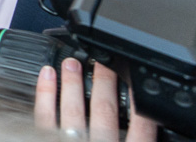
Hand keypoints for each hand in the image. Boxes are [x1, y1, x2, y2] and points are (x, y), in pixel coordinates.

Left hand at [35, 59, 155, 141]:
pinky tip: (46, 75)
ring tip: (72, 63)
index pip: (142, 130)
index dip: (142, 105)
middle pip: (105, 111)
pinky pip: (44, 116)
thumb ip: (137, 139)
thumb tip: (151, 128)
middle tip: (104, 62)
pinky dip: (45, 92)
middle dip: (104, 83)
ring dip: (73, 83)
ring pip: (73, 110)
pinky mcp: (44, 140)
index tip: (140, 84)